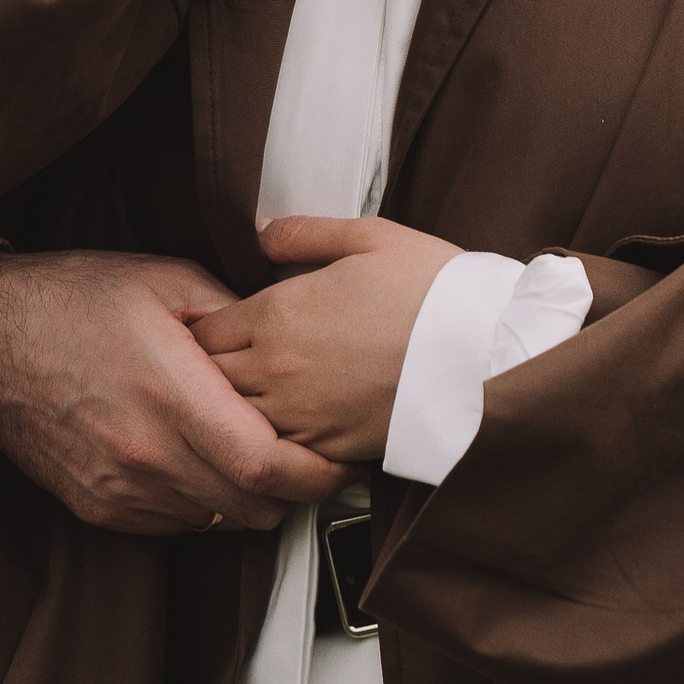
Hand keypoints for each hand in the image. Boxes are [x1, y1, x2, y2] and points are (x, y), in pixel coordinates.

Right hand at [0, 247, 346, 533]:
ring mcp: (121, 488)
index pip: (268, 466)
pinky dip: (203, 503)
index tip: (340, 457)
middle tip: (309, 454)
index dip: (317, 474)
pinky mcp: (100, 508)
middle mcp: (147, 453)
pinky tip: (199, 460)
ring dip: (247, 496)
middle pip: (253, 506)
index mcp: (171, 393)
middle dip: (294, 489)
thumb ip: (234, 313)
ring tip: (252, 452)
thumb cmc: (73, 300)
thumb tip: (290, 334)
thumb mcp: (163, 279)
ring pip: (220, 521)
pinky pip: (177, 525)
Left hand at [187, 215, 454, 464]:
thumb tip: (259, 232)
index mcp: (277, 313)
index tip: (209, 329)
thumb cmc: (433, 291)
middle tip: (215, 365)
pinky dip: (268, 440)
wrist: (483, 353)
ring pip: (232, 420)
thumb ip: (304, 234)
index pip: (203, 332)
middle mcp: (276, 368)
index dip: (201, 329)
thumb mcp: (371, 238)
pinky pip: (274, 452)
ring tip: (242, 397)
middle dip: (206, 371)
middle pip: (207, 379)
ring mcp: (299, 414)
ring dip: (231, 408)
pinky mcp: (327, 448)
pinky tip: (283, 425)